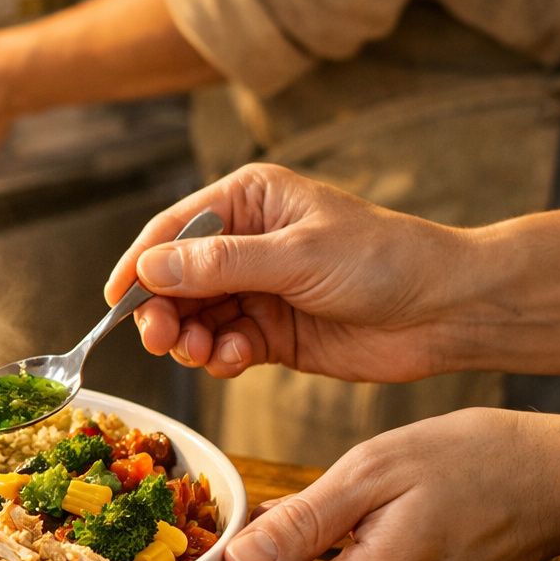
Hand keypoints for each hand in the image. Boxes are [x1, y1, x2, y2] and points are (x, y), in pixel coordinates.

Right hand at [105, 163, 467, 382]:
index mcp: (248, 200)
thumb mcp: (295, 256)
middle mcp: (244, 241)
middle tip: (164, 340)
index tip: (114, 299)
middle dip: (164, 311)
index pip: (172, 230)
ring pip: (193, 318)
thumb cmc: (382, 261)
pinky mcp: (268, 331)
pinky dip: (221, 358)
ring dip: (192, 340)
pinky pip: (222, 345)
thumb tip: (148, 266)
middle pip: (173, 280)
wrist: (445, 312)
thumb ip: (219, 265)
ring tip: (209, 355)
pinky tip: (241, 360)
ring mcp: (255, 288)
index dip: (138, 264)